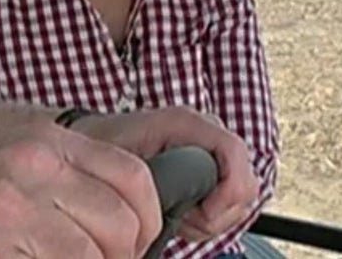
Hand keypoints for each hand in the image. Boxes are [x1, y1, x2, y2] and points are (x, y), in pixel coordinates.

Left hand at [70, 107, 259, 239]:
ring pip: (239, 199)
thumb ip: (148, 175)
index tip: (204, 214)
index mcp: (185, 122)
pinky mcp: (212, 172)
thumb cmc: (104, 143)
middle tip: (182, 218)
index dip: (228, 190)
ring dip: (211, 218)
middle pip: (244, 182)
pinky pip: (229, 205)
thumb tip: (174, 200)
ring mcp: (211, 152)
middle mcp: (205, 133)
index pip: (234, 151)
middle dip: (217, 212)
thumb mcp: (118, 158)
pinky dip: (208, 219)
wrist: (96, 141)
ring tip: (177, 215)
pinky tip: (182, 215)